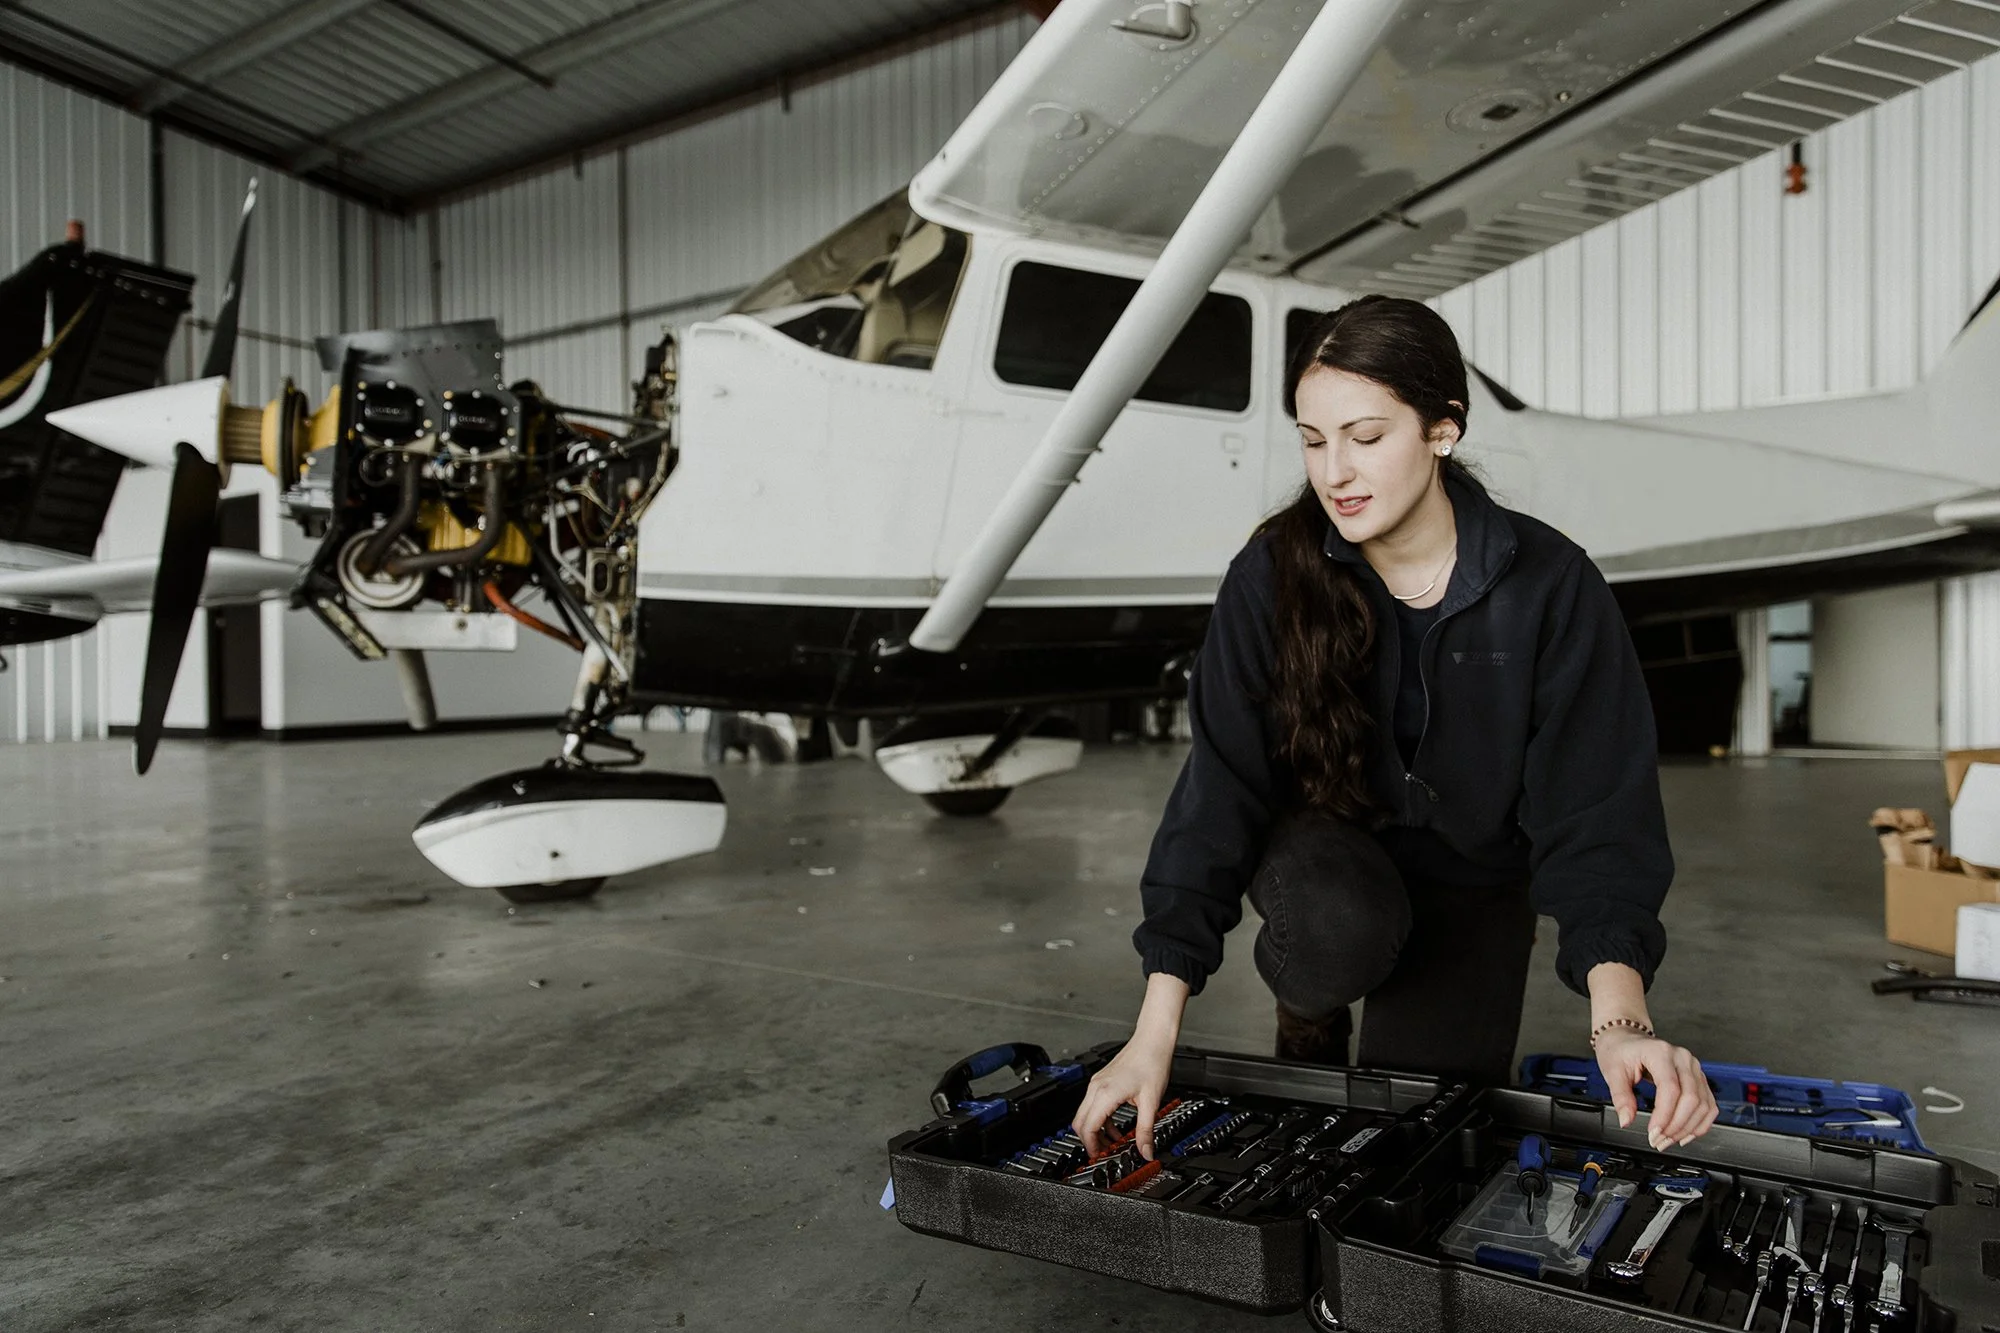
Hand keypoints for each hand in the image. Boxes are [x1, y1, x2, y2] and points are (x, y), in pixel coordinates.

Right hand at [1071, 1026, 1174, 1158]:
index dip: (1091, 1146)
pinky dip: (1100, 1119)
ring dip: (1095, 1130)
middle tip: (1103, 1153)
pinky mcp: (1102, 1081)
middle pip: (1079, 1122)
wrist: (1152, 1040)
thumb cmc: (1151, 1063)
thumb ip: (1146, 1130)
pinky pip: (1093, 1105)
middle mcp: (1096, 1088)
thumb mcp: (1151, 1102)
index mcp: (1105, 1094)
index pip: (1088, 1127)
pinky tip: (1115, 1126)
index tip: (1099, 1157)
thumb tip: (1146, 1151)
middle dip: (1089, 1140)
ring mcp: (1097, 1083)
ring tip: (1112, 1143)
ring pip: (1084, 1114)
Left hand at [1595, 1027, 1718, 1149]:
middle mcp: (1683, 1059)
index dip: (1664, 1115)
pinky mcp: (1699, 1079)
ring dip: (1687, 1129)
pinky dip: (1699, 1124)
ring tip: (1667, 1140)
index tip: (1653, 1132)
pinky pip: (1709, 1105)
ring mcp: (1694, 1068)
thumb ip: (1620, 1096)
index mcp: (1661, 1052)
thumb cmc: (1621, 1050)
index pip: (1671, 1088)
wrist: (1627, 1038)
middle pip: (1691, 1099)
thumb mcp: (1612, 1070)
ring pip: (1704, 1105)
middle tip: (1658, 1140)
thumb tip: (1626, 1120)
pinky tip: (1685, 1135)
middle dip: (1676, 1126)